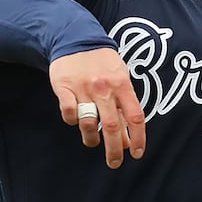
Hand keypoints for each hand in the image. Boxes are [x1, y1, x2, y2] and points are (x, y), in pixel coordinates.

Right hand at [49, 48, 146, 168]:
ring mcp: (83, 88)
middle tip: (114, 163)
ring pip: (88, 123)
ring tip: (93, 142)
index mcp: (122, 85)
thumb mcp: (121, 77)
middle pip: (111, 126)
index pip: (135, 116)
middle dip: (114, 150)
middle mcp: (104, 88)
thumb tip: (127, 138)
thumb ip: (124, 105)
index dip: (138, 138)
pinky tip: (76, 120)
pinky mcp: (64, 87)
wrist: (76, 38)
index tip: (137, 153)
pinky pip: (69, 112)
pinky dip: (73, 121)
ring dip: (91, 138)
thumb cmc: (103, 63)